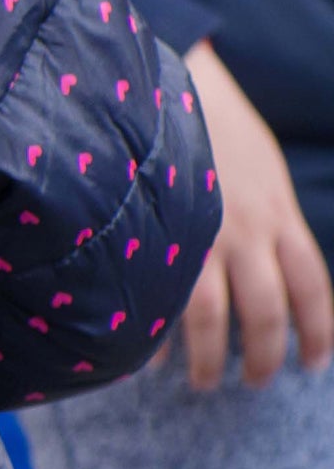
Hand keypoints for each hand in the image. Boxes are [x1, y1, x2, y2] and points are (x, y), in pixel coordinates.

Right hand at [179, 41, 332, 389]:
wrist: (162, 86)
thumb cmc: (211, 127)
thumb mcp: (261, 171)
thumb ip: (268, 219)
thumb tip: (270, 270)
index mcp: (278, 215)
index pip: (314, 289)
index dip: (318, 333)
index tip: (314, 363)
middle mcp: (245, 231)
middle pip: (267, 313)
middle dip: (263, 358)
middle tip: (252, 382)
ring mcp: (196, 234)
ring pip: (211, 318)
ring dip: (210, 359)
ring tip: (202, 380)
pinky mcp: (151, 233)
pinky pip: (159, 298)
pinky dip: (155, 334)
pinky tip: (151, 355)